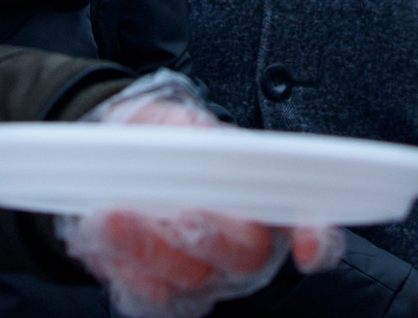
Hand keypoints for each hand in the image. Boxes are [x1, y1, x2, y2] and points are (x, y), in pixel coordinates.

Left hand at [61, 72, 345, 317]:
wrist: (111, 162)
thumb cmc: (161, 142)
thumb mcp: (180, 123)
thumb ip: (197, 135)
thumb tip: (205, 144)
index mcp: (261, 198)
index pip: (305, 223)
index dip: (315, 238)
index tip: (306, 245)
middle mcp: (240, 245)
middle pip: (244, 257)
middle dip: (210, 236)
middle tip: (178, 215)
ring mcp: (202, 276)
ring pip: (189, 278)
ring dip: (148, 248)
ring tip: (111, 214)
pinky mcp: (160, 294)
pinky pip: (148, 295)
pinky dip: (123, 266)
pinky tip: (101, 232)